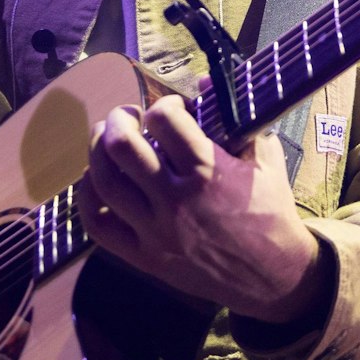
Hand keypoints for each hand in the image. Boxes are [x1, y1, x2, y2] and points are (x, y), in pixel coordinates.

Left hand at [77, 95, 326, 323]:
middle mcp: (176, 199)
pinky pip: (98, 225)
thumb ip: (236, 120)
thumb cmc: (271, 213)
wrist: (272, 275)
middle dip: (118, 120)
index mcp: (209, 171)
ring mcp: (156, 230)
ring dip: (97, 151)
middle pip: (122, 146)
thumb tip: (205, 84)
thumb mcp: (265, 160)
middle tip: (126, 117)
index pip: (163, 120)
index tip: (172, 109)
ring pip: (104, 182)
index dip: (164, 105)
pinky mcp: (145, 256)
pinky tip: (94, 180)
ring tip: (106, 140)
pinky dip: (87, 198)